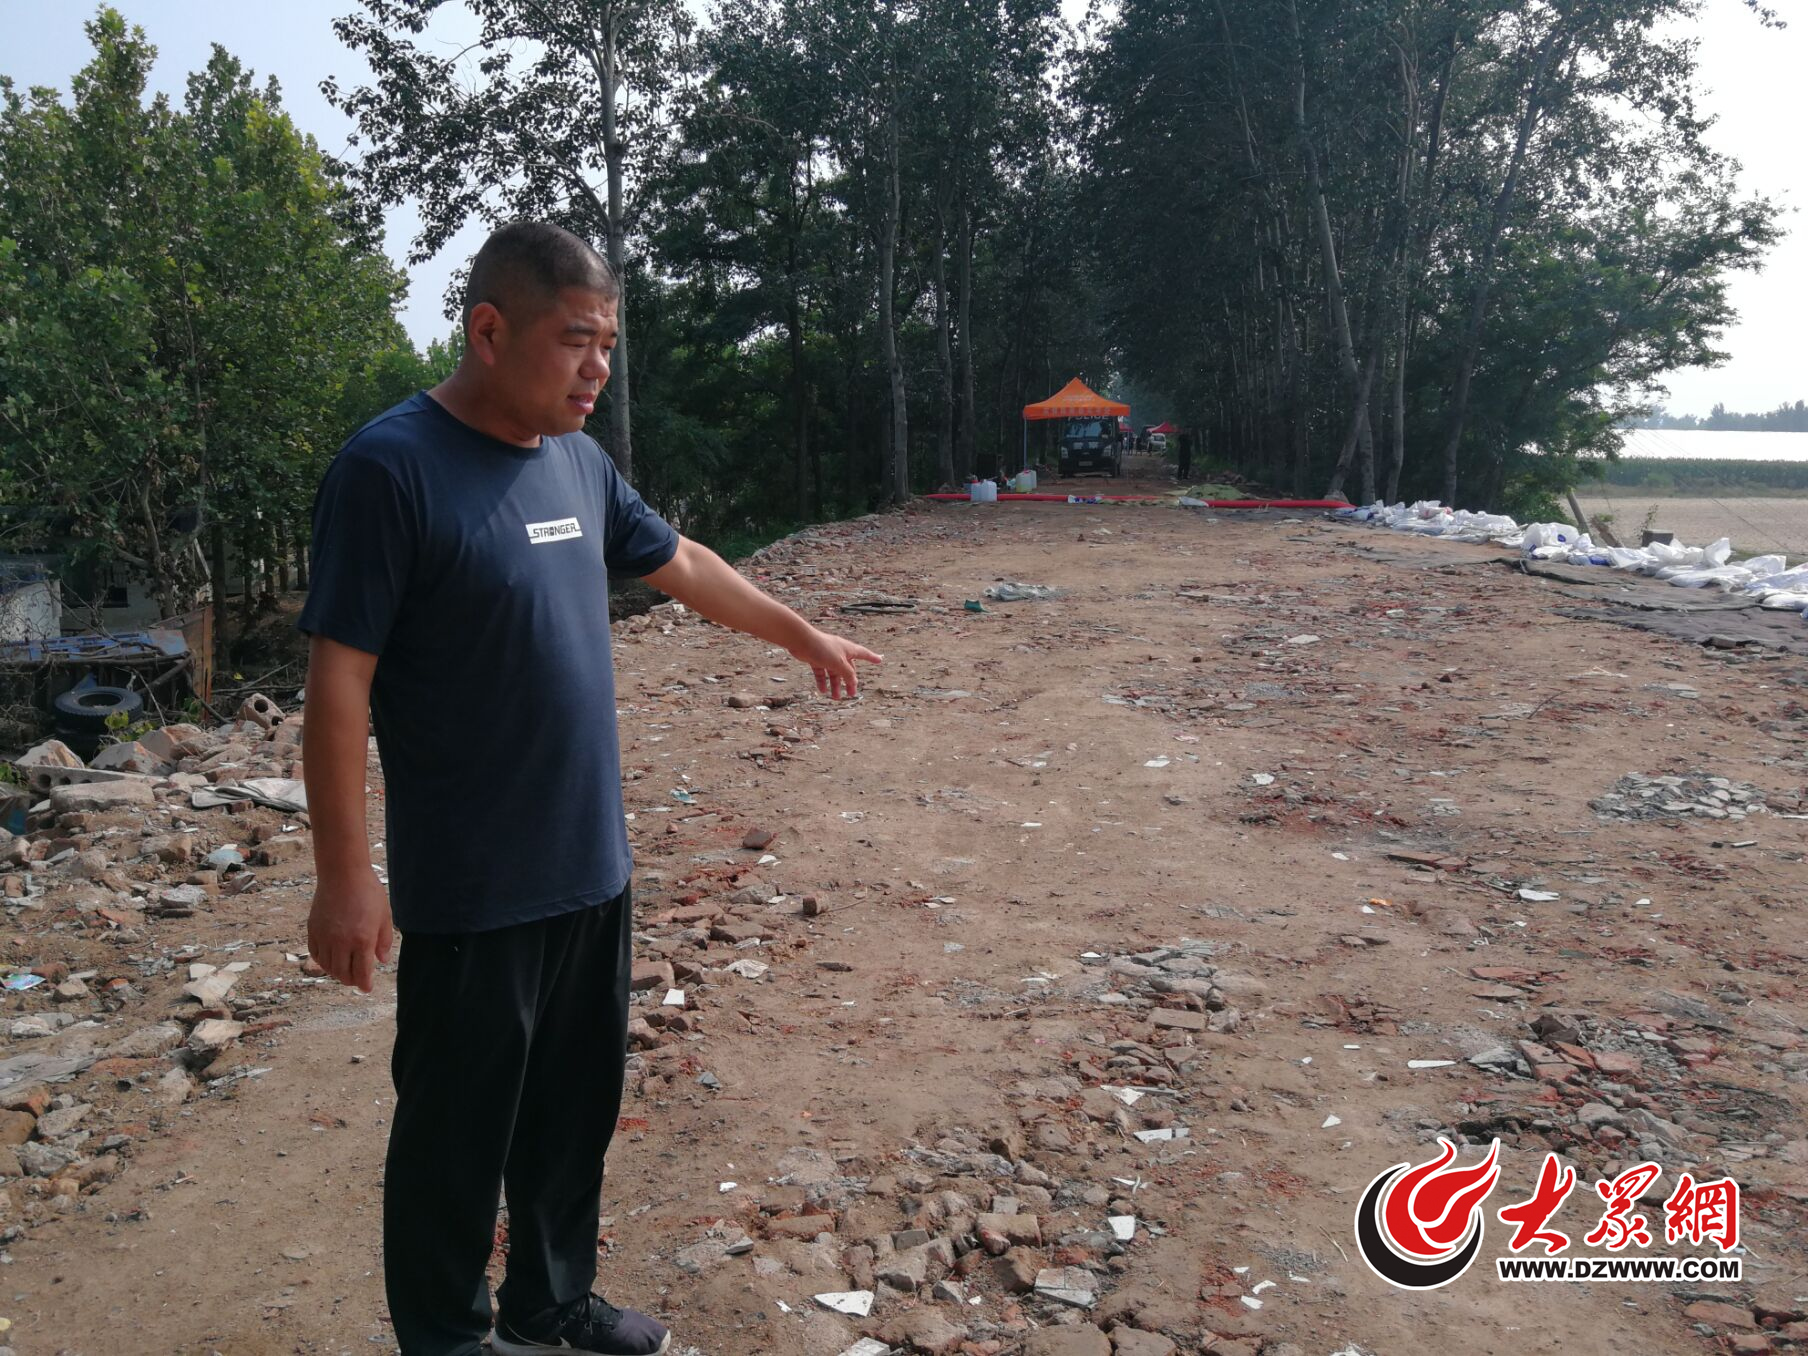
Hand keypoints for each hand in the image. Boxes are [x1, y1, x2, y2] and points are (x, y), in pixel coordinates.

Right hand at [308, 870, 394, 993]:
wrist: (343, 874)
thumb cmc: (368, 892)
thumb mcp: (384, 916)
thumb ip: (384, 941)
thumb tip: (383, 960)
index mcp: (363, 940)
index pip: (362, 972)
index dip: (364, 984)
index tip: (366, 988)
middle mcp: (342, 942)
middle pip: (343, 973)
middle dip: (351, 980)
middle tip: (357, 980)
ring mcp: (325, 937)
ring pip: (328, 966)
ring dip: (337, 972)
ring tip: (345, 970)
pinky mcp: (313, 930)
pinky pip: (316, 954)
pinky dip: (323, 961)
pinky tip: (330, 959)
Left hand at [789, 627, 882, 698]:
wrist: (801, 640)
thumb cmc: (822, 648)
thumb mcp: (839, 663)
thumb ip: (848, 673)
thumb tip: (854, 681)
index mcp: (848, 649)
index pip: (863, 654)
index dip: (872, 657)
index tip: (879, 660)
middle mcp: (839, 652)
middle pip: (848, 669)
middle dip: (849, 682)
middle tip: (851, 694)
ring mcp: (827, 656)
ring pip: (834, 673)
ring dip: (835, 685)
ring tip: (835, 697)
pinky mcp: (816, 658)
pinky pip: (821, 672)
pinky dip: (823, 681)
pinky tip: (822, 690)